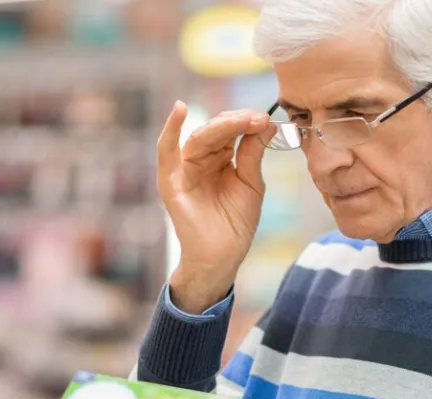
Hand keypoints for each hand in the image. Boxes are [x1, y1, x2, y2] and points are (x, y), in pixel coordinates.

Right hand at [157, 102, 271, 313]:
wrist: (223, 256)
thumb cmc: (235, 224)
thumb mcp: (251, 183)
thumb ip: (253, 154)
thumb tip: (265, 123)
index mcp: (219, 159)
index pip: (230, 131)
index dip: (246, 122)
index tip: (265, 118)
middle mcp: (199, 160)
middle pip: (216, 130)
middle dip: (237, 122)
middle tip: (257, 118)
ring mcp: (183, 169)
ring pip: (199, 137)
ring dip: (221, 126)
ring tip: (241, 120)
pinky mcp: (171, 181)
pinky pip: (166, 151)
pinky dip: (170, 129)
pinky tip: (180, 109)